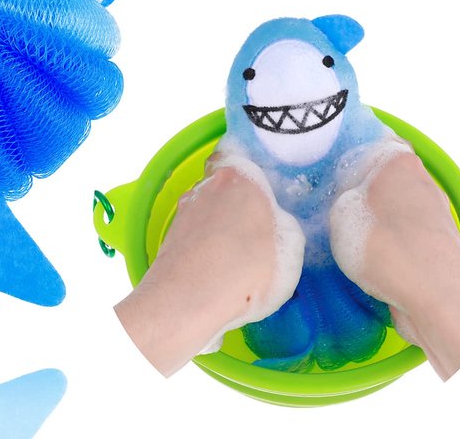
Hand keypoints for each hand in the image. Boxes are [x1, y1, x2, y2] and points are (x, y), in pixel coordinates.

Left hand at [114, 152, 303, 375]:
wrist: (189, 296)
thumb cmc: (248, 267)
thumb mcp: (289, 246)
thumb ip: (283, 224)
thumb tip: (271, 221)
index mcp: (241, 176)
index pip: (243, 162)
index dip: (252, 182)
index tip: (261, 204)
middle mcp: (208, 184)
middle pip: (225, 188)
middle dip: (236, 207)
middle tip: (253, 237)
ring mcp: (185, 207)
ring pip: (207, 211)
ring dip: (217, 228)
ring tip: (231, 261)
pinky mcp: (170, 233)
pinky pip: (193, 234)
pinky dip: (202, 247)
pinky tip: (212, 272)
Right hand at [330, 150, 459, 379]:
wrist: (435, 296)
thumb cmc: (382, 241)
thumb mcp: (339, 210)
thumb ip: (338, 199)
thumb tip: (344, 202)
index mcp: (399, 160)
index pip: (370, 147)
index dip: (346, 161)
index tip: (327, 177)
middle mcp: (422, 182)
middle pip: (383, 182)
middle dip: (360, 195)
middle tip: (330, 211)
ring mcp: (435, 217)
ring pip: (394, 213)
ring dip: (375, 225)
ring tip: (346, 242)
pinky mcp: (439, 250)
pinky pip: (404, 241)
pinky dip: (389, 249)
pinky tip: (369, 264)